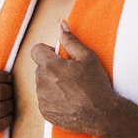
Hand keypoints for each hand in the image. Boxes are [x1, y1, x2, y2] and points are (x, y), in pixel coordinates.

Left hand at [30, 20, 116, 135]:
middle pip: (40, 68)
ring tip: (71, 89)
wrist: (101, 113)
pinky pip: (44, 100)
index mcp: (49, 65)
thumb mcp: (86, 56)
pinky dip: (53, 99)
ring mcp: (42, 99)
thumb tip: (60, 24)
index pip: (36, 50)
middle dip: (51, 68)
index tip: (59, 57)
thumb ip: (70, 39)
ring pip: (42, 84)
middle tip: (70, 75)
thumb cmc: (95, 83)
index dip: (47, 51)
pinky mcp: (45, 112)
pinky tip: (69, 100)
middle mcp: (41, 82)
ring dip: (52, 84)